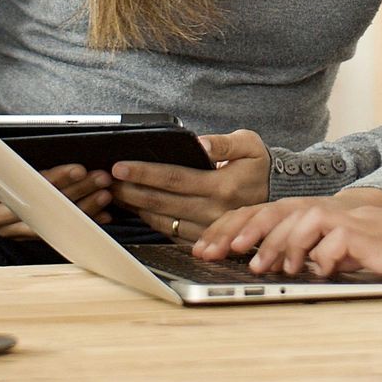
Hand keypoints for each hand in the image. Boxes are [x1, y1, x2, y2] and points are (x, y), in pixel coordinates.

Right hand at [0, 145, 110, 237]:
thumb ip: (1, 148)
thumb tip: (42, 139)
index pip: (27, 186)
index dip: (56, 178)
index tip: (79, 169)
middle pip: (42, 205)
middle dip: (76, 192)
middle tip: (102, 179)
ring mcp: (1, 227)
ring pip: (48, 222)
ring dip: (80, 209)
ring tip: (105, 196)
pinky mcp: (11, 233)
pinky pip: (46, 231)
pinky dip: (72, 223)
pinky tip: (95, 216)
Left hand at [108, 129, 269, 241]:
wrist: (277, 196)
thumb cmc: (258, 165)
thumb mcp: (249, 145)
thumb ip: (224, 143)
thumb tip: (200, 144)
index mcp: (222, 186)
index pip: (175, 178)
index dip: (145, 172)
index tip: (120, 166)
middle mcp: (213, 211)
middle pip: (162, 202)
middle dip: (130, 190)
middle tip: (105, 180)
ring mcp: (207, 228)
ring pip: (162, 220)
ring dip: (135, 207)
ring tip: (113, 193)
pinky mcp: (204, 238)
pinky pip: (171, 232)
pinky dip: (149, 221)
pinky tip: (135, 209)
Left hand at [193, 187, 381, 259]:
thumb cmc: (366, 247)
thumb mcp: (323, 249)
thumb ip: (296, 250)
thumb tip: (259, 263)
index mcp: (303, 213)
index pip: (258, 213)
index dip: (228, 229)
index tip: (204, 249)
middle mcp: (316, 210)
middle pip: (273, 211)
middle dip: (243, 231)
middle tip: (223, 253)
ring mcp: (338, 217)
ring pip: (298, 220)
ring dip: (277, 244)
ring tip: (261, 267)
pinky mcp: (360, 231)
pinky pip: (333, 238)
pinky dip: (319, 254)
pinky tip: (314, 269)